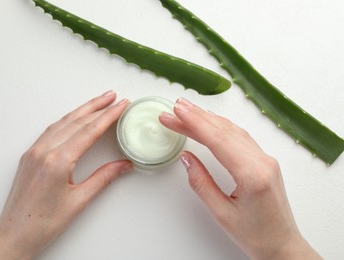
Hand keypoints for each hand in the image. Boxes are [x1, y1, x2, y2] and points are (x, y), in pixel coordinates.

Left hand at [0, 91, 132, 259]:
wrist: (15, 234)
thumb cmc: (43, 223)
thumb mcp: (79, 200)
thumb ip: (103, 178)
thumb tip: (123, 165)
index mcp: (57, 161)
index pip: (89, 130)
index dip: (108, 116)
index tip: (121, 106)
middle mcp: (44, 151)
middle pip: (76, 121)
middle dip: (97, 106)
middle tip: (113, 97)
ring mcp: (34, 151)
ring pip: (62, 122)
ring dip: (82, 110)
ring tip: (98, 101)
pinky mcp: (30, 155)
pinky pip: (51, 130)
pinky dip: (67, 120)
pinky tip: (75, 118)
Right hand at [160, 98, 321, 259]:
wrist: (283, 246)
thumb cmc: (256, 235)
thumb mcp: (221, 213)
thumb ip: (201, 183)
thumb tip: (187, 158)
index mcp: (252, 174)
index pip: (218, 140)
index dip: (194, 124)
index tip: (176, 112)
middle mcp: (262, 161)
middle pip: (224, 131)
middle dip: (197, 117)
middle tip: (175, 108)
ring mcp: (265, 159)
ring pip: (233, 131)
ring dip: (208, 119)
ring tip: (187, 111)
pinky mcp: (264, 161)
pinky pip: (240, 137)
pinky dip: (221, 127)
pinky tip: (210, 122)